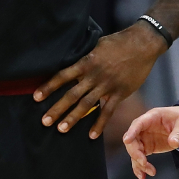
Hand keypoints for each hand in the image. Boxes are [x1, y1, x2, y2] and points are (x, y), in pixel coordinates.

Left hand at [34, 22, 166, 138]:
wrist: (143, 44)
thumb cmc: (118, 42)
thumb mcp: (97, 44)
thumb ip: (85, 56)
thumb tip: (70, 60)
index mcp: (87, 62)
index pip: (63, 76)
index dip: (49, 86)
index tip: (36, 97)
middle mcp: (94, 75)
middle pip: (72, 94)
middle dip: (57, 108)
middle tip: (44, 121)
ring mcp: (107, 85)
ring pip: (86, 105)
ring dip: (73, 118)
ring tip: (61, 129)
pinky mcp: (120, 92)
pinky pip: (107, 111)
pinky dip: (99, 124)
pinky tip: (91, 135)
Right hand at [122, 105, 178, 178]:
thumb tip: (174, 143)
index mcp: (152, 117)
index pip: (138, 123)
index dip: (132, 131)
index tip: (127, 141)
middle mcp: (145, 128)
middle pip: (133, 140)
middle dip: (135, 152)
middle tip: (144, 162)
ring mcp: (145, 138)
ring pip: (134, 151)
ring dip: (139, 163)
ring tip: (150, 172)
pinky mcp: (148, 147)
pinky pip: (139, 158)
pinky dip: (140, 167)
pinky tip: (142, 176)